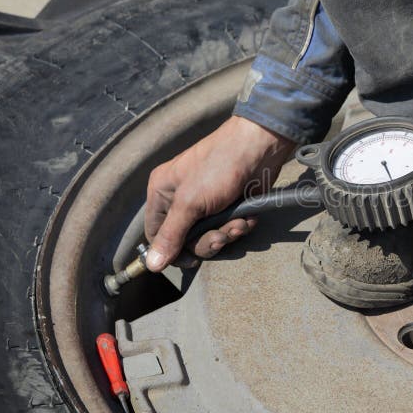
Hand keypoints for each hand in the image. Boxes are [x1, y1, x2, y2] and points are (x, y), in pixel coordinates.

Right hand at [144, 116, 294, 270]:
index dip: (170, 251)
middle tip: (221, 236)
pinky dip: (240, 225)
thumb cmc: (218, 167)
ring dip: (227, 233)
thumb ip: (171, 236)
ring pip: (210, 235)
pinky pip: (229, 227)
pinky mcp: (229, 204)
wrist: (259, 147)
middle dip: (207, 241)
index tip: (190, 260)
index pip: (155, 234)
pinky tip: (247, 217)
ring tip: (239, 224)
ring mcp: (206, 202)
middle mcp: (181, 198)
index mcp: (162, 192)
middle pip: (186, 240)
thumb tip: (152, 265)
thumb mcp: (190, 203)